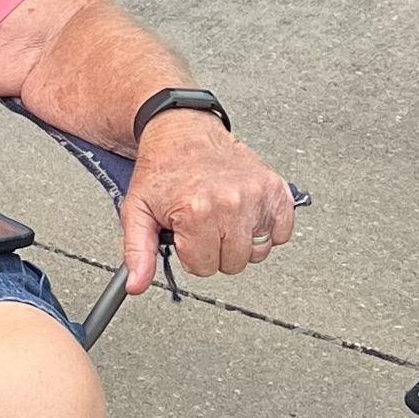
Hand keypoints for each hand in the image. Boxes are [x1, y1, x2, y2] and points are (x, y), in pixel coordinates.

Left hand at [119, 114, 295, 294]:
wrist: (182, 132)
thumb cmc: (162, 169)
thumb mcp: (137, 211)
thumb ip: (137, 252)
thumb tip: (136, 285)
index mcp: (198, 211)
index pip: (203, 268)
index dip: (189, 253)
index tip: (184, 232)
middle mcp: (232, 204)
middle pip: (233, 263)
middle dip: (214, 250)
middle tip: (202, 224)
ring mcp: (258, 195)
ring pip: (258, 252)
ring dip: (240, 241)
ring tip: (221, 217)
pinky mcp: (277, 189)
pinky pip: (282, 233)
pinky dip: (265, 229)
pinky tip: (243, 214)